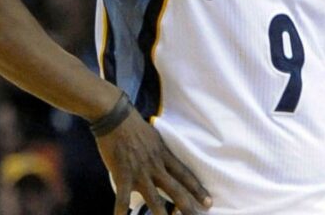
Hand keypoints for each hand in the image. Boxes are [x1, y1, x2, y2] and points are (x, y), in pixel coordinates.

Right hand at [94, 110, 211, 214]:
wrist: (116, 118)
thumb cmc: (135, 126)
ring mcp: (140, 172)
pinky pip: (122, 197)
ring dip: (162, 214)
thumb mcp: (156, 138)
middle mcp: (156, 166)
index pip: (185, 175)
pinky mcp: (123, 175)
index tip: (208, 202)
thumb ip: (162, 152)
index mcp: (164, 156)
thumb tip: (167, 162)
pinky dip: (121, 210)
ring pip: (154, 198)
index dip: (197, 189)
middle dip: (187, 205)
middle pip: (175, 189)